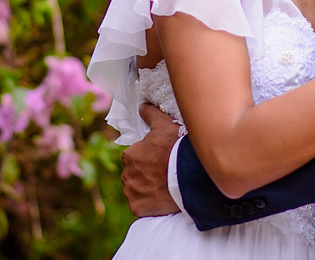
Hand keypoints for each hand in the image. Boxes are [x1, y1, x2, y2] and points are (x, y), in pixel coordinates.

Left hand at [120, 103, 182, 217]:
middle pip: (135, 174)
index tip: (162, 159)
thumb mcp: (165, 126)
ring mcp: (132, 193)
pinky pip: (141, 206)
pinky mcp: (138, 208)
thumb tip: (142, 106)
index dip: (149, 158)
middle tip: (164, 173)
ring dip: (146, 188)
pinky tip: (162, 197)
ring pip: (137, 190)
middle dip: (145, 174)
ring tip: (164, 186)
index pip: (136, 157)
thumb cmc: (176, 148)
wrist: (188, 176)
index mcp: (130, 155)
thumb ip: (151, 114)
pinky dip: (149, 203)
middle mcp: (126, 174)